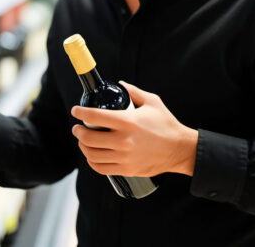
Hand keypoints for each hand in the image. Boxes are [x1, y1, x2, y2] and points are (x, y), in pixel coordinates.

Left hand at [71, 81, 198, 176]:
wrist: (179, 149)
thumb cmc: (166, 124)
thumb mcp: (152, 102)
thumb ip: (133, 92)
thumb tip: (119, 85)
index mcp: (127, 122)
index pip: (95, 116)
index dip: (80, 112)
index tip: (75, 110)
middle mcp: (123, 140)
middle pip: (88, 138)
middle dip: (78, 131)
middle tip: (78, 127)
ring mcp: (124, 157)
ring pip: (92, 154)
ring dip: (83, 147)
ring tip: (83, 141)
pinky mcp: (126, 169)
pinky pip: (101, 168)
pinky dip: (92, 162)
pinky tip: (92, 156)